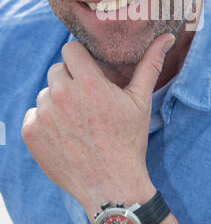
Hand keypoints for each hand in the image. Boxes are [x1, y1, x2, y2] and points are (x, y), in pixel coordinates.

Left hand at [21, 34, 174, 220]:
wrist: (111, 185)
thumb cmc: (128, 141)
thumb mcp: (141, 101)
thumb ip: (150, 65)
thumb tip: (167, 37)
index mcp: (89, 83)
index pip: (70, 49)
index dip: (80, 58)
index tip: (88, 71)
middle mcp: (63, 96)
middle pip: (57, 70)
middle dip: (70, 79)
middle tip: (86, 99)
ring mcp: (44, 115)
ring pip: (45, 93)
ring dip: (57, 101)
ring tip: (77, 119)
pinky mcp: (31, 133)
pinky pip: (33, 114)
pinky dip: (45, 121)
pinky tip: (64, 134)